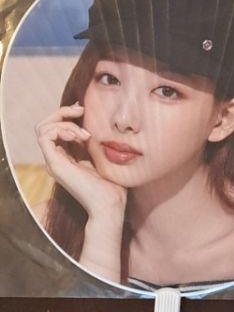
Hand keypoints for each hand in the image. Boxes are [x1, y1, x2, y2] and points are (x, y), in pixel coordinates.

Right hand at [35, 104, 126, 218]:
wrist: (109, 202)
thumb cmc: (112, 180)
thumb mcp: (102, 152)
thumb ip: (94, 139)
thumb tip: (96, 117)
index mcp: (66, 155)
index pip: (55, 126)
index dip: (68, 113)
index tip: (86, 109)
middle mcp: (56, 158)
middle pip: (45, 125)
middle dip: (63, 112)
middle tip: (82, 110)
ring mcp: (53, 161)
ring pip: (42, 128)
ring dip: (65, 122)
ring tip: (85, 133)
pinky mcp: (54, 164)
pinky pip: (45, 137)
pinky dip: (62, 129)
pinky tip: (80, 137)